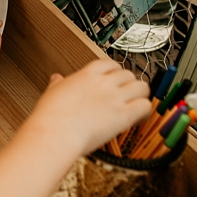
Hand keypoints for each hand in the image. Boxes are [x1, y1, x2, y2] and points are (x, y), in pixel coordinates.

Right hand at [24, 61, 150, 155]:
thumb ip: (58, 84)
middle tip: (127, 94)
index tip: (115, 79)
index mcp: (87, 74)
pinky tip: (140, 117)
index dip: (116, 71)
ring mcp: (115, 97)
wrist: (56, 132)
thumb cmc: (51, 116)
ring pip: (141, 87)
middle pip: (128, 74)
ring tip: (137, 104)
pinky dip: (145, 111)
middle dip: (129, 84)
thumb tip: (56, 79)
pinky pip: (144, 106)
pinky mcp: (123, 115)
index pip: (110, 64)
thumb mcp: (52, 92)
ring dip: (140, 95)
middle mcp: (104, 83)